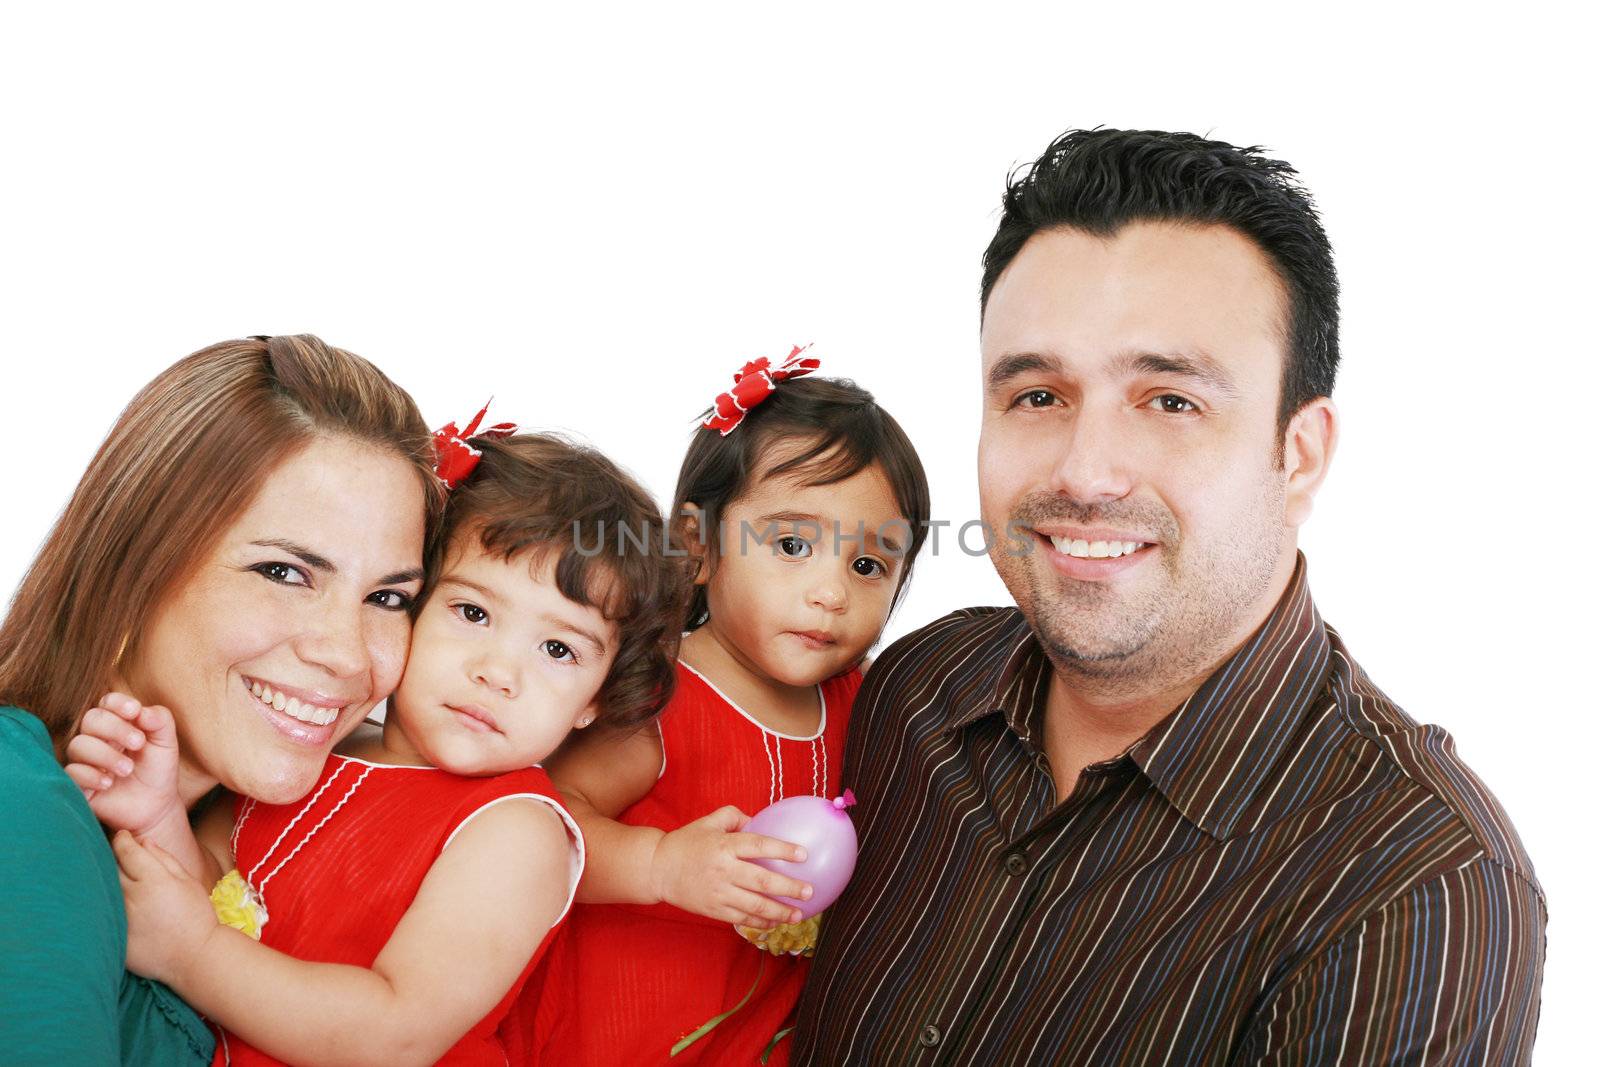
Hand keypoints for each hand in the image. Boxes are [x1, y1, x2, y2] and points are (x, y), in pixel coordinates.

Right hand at [64, 693, 184, 835]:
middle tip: (138, 743)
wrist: (155, 805)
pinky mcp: (77, 782)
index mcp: (118, 723)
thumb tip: (143, 711)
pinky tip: (108, 783)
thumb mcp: (166, 743)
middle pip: (91, 719)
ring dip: (105, 755)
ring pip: (78, 745)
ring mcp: (85, 760)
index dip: (118, 703)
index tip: (134, 711)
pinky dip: (90, 776)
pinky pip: (70, 772)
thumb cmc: (157, 769)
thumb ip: (160, 721)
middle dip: (115, 728)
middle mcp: (97, 738)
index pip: (108, 702)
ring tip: (128, 769)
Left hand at [113, 830, 218, 985]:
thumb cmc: (195, 915)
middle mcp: (132, 897)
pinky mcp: (114, 937)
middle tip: (115, 856)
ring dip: (105, 881)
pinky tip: (114, 906)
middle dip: (110, 858)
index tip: (122, 836)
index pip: (125, 850)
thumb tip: (142, 841)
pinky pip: (102, 915)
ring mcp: (120, 919)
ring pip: (102, 890)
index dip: (122, 839)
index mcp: (154, 880)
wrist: (193, 957)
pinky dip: (104, 906)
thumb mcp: (188, 881)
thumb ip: (164, 858)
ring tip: (112, 878)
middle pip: (108, 867)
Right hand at [649, 805, 812, 927]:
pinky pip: (741, 919)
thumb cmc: (686, 842)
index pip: (759, 846)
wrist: (657, 869)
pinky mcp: (713, 910)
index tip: (803, 855)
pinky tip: (775, 923)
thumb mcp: (709, 821)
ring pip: (755, 906)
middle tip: (809, 891)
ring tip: (799, 914)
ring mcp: (719, 892)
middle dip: (789, 888)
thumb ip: (735, 817)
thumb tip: (759, 820)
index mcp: (724, 846)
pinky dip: (760, 923)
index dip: (783, 850)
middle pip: (762, 880)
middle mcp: (724, 870)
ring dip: (780, 912)